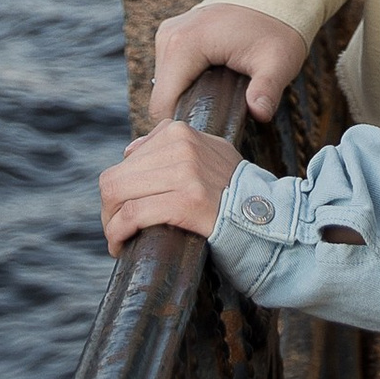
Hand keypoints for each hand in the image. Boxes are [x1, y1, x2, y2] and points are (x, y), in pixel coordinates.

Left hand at [100, 120, 242, 252]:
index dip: (119, 190)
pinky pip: (134, 215)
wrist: (270, 217)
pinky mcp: (188, 201)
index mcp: (180, 131)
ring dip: (111, 225)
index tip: (123, 212)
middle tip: (116, 231)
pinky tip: (122, 247)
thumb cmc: (234, 192)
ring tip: (118, 241)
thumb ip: (172, 146)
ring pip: (119, 195)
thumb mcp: (207, 153)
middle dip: (109, 209)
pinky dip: (119, 233)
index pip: (127, 160)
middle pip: (115, 178)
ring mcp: (185, 172)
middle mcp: (180, 145)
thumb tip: (129, 150)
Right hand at [148, 0, 309, 125]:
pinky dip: (186, 89)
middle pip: (162, 98)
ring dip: (186, 103)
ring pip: (165, 89)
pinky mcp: (173, 37)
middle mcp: (168, 37)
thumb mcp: (277, 62)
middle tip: (218, 126)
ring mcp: (168, 35)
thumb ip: (266, 89)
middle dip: (186, 116)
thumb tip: (260, 112)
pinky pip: (171, 75)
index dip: (183, 128)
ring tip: (217, 108)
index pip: (162, 105)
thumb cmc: (275, 30)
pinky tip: (210, 93)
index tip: (208, 140)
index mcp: (184, 44)